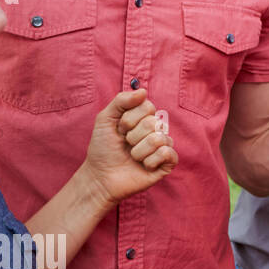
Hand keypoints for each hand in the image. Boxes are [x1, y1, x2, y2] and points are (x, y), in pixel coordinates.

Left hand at [81, 89, 177, 209]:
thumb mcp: (105, 119)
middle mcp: (156, 130)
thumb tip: (143, 91)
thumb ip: (121, 101)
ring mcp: (163, 147)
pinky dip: (150, 161)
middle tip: (125, 144)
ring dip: (138, 151)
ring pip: (158, 139)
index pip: (148, 107)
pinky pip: (167, 153)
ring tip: (132, 157)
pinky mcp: (167, 164)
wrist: (100, 177)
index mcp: (144, 119)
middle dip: (132, 136)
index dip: (129, 119)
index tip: (119, 129)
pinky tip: (144, 166)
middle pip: (153, 123)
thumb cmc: (103, 149)